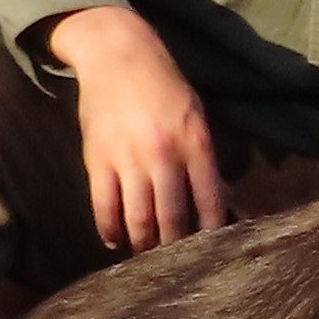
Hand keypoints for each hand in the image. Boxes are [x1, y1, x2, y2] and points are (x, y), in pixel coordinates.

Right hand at [50, 4, 227, 251]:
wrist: (118, 54)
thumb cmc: (165, 86)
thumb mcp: (197, 116)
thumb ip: (206, 159)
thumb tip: (220, 201)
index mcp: (196, 144)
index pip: (209, 200)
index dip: (211, 232)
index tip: (212, 252)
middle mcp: (164, 155)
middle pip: (172, 218)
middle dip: (175, 247)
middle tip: (177, 264)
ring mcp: (128, 159)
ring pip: (138, 218)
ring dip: (143, 244)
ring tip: (147, 257)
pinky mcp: (98, 160)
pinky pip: (104, 206)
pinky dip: (109, 229)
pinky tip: (114, 241)